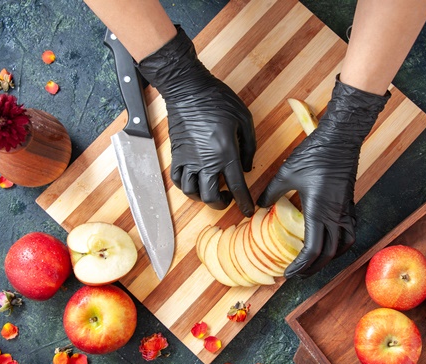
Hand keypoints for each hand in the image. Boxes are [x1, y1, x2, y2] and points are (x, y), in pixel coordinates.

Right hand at [136, 26, 255, 216]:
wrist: (188, 89)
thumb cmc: (218, 101)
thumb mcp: (244, 120)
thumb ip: (249, 147)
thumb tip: (247, 168)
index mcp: (225, 153)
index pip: (236, 187)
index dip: (243, 203)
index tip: (247, 211)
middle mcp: (205, 161)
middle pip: (210, 197)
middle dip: (221, 204)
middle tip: (229, 197)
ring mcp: (188, 160)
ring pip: (192, 192)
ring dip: (203, 197)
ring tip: (212, 189)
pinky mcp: (176, 155)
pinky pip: (177, 180)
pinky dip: (186, 187)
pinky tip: (195, 181)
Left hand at [258, 77, 388, 277]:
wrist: (340, 139)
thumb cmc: (314, 154)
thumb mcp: (285, 173)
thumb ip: (271, 193)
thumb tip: (258, 207)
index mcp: (319, 211)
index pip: (313, 250)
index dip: (301, 266)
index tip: (288, 272)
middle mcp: (336, 216)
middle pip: (328, 255)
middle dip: (313, 269)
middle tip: (297, 275)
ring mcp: (346, 211)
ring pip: (343, 246)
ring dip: (329, 260)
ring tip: (313, 264)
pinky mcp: (350, 205)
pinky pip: (349, 233)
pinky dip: (340, 245)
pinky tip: (329, 244)